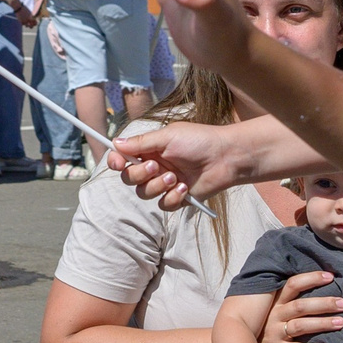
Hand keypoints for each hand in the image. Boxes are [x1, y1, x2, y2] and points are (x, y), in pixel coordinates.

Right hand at [108, 118, 251, 209]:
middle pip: (129, 178)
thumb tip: (116, 143)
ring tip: (175, 177)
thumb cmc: (200, 141)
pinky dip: (172, 198)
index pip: (123, 158)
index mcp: (150, 149)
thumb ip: (142, 143)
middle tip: (156, 166)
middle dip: (139, 174)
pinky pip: (163, 205)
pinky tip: (185, 188)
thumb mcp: (168, 137)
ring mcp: (165, 183)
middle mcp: (154, 167)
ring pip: (144, 193)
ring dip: (157, 186)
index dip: (116, 161)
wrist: (227, 157)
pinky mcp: (177, 198)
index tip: (118, 162)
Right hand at [258, 274, 342, 342]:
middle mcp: (274, 315)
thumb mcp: (274, 309)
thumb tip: (320, 282)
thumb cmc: (268, 326)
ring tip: (341, 323)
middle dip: (323, 303)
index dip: (311, 279)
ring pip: (299, 326)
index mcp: (276, 302)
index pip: (293, 285)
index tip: (330, 277)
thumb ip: (291, 299)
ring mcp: (274, 333)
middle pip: (300, 306)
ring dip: (321, 323)